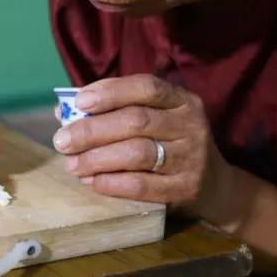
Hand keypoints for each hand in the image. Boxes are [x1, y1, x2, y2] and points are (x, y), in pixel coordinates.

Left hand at [52, 74, 236, 222]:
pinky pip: (142, 185)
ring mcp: (190, 158)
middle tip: (62, 141)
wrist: (214, 185)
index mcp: (182, 100)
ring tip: (72, 164)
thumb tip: (63, 111)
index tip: (80, 102)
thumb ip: (115, 110)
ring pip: (138, 153)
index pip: (146, 87)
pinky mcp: (184, 189)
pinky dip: (112, 183)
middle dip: (93, 130)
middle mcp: (190, 125)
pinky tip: (92, 181)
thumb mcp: (154, 118)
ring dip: (98, 158)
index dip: (111, 92)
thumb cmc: (170, 143)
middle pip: (136, 121)